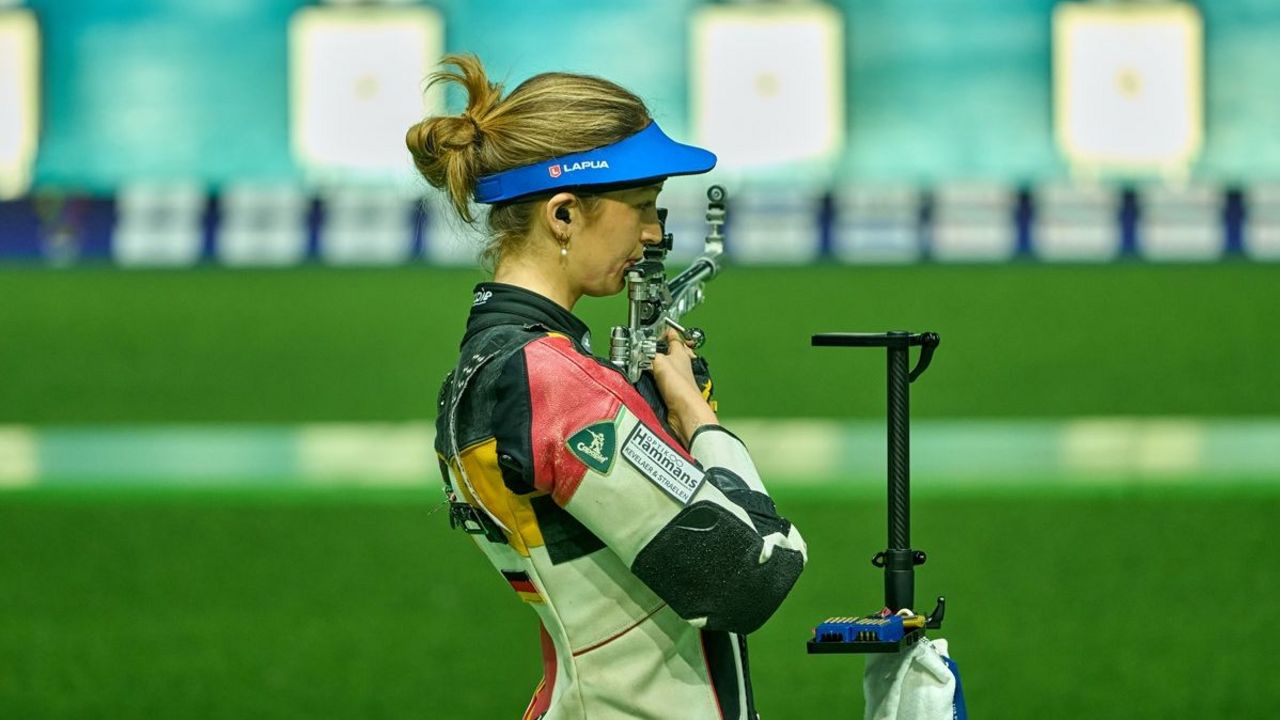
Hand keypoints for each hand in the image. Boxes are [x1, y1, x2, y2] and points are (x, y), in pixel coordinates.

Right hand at [650, 328, 717, 444]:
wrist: (684, 412)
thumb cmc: (681, 387)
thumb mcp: (659, 362)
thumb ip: (648, 354)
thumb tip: (639, 352)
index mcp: (681, 352)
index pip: (674, 336)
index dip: (665, 330)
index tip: (658, 326)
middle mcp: (680, 365)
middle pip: (669, 352)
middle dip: (659, 348)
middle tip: (649, 345)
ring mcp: (676, 379)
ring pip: (664, 366)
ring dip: (654, 365)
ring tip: (644, 361)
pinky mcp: (671, 392)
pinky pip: (660, 381)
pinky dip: (653, 379)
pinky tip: (647, 380)